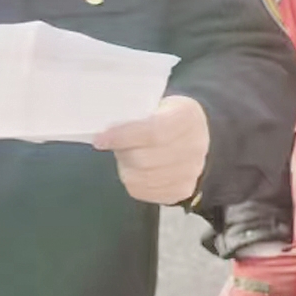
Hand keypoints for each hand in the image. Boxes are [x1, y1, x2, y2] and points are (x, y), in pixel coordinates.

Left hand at [94, 95, 210, 206]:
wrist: (193, 134)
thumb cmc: (166, 116)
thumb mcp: (155, 104)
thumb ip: (134, 115)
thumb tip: (106, 131)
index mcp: (187, 117)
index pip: (152, 132)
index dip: (122, 137)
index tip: (100, 139)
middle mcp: (195, 146)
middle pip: (145, 159)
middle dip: (122, 153)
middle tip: (114, 145)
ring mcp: (191, 171)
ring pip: (143, 177)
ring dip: (126, 167)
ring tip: (128, 155)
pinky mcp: (182, 189)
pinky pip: (145, 191)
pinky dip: (133, 181)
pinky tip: (135, 169)